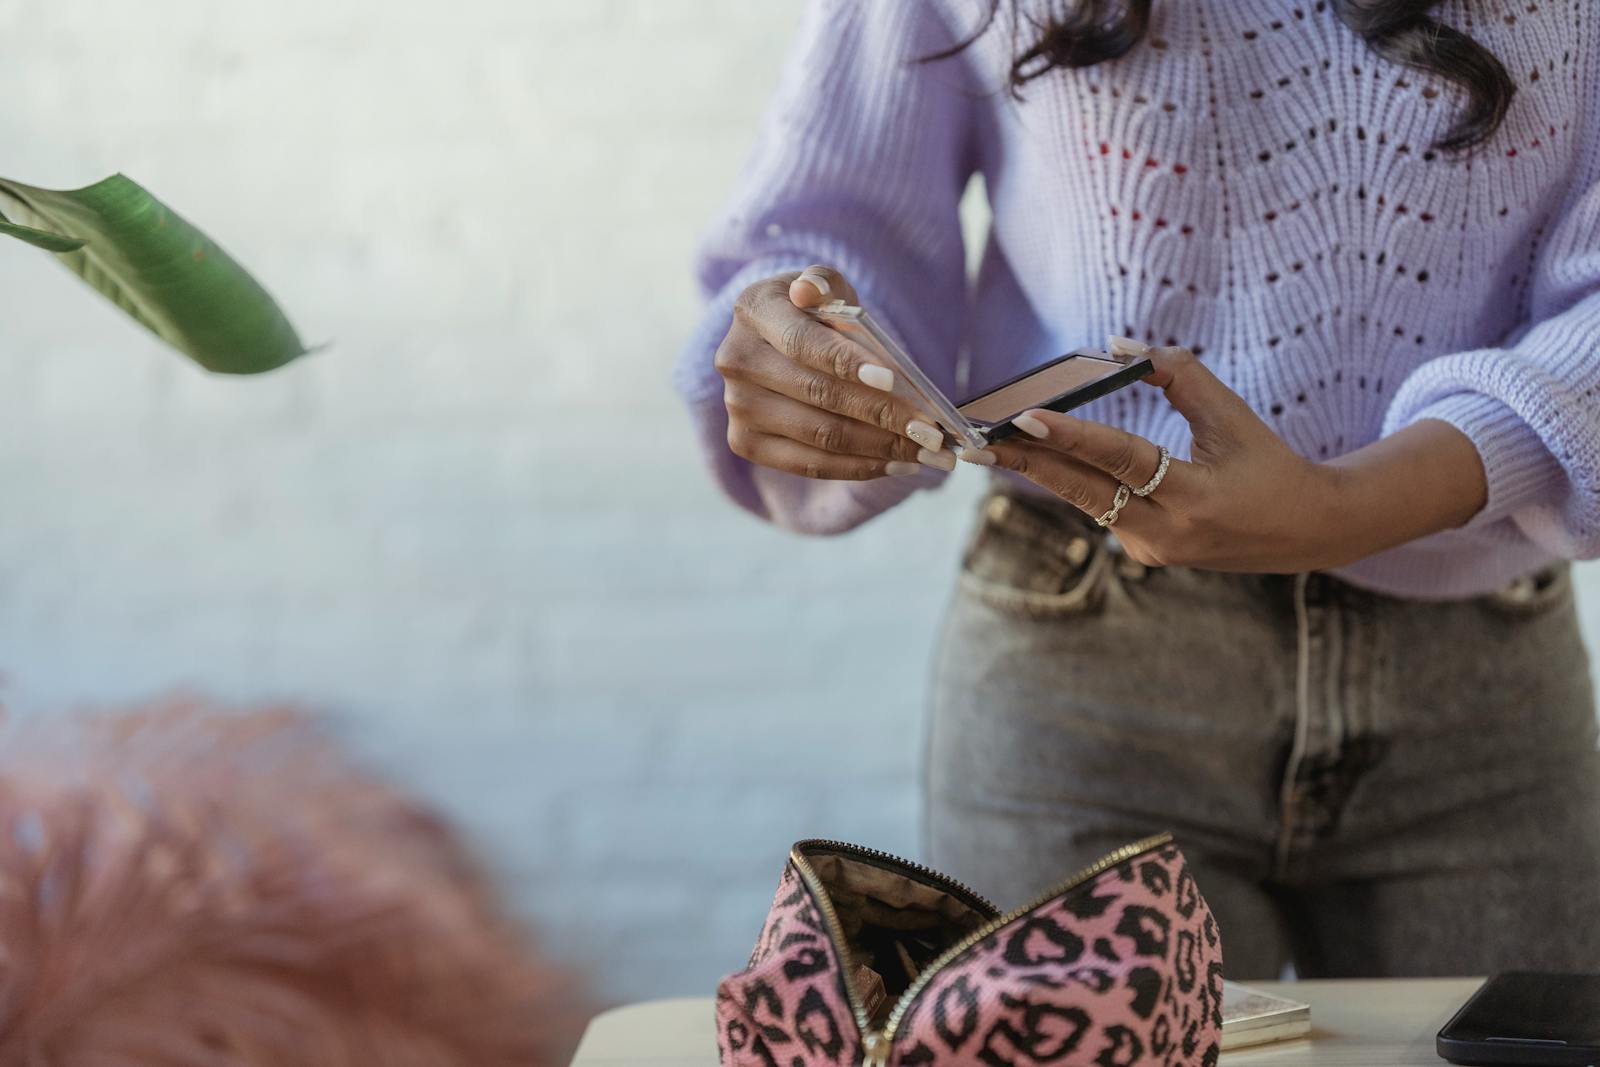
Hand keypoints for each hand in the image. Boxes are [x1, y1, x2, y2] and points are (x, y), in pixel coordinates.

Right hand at [715, 265, 955, 479]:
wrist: (774, 342)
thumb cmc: (812, 312)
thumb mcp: (823, 286)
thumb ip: (825, 283)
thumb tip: (810, 291)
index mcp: (754, 311)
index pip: (803, 342)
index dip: (847, 363)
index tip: (894, 382)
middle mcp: (736, 361)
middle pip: (819, 395)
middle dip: (884, 415)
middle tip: (933, 431)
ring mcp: (737, 407)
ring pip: (820, 437)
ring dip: (881, 448)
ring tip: (927, 454)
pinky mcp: (745, 443)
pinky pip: (809, 465)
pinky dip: (859, 468)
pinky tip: (898, 465)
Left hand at [967, 339, 1348, 571]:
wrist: (1303, 530)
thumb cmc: (1267, 461)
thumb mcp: (1229, 413)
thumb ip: (1177, 373)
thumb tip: (1115, 347)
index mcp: (1195, 497)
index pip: (1121, 461)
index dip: (1072, 438)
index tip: (1024, 419)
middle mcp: (1167, 532)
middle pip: (1083, 491)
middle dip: (1025, 463)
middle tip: (974, 442)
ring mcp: (1152, 549)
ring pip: (1084, 500)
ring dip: (1038, 471)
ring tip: (986, 446)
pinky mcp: (1144, 552)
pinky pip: (1098, 507)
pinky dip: (1070, 480)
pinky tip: (1032, 459)